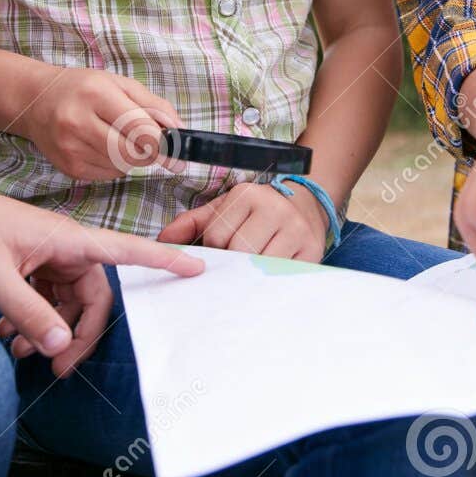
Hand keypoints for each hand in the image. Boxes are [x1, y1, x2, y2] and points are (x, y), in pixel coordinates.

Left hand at [0, 176, 204, 375]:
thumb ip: (30, 313)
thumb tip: (62, 348)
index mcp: (67, 239)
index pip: (127, 250)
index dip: (164, 259)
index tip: (197, 267)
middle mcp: (65, 247)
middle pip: (94, 297)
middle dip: (78, 334)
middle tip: (54, 369)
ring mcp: (48, 256)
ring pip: (69, 303)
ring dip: (50, 331)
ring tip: (17, 350)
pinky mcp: (31, 265)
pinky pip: (47, 299)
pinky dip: (34, 321)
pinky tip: (8, 334)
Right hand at [17, 66, 181, 180]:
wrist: (36, 101)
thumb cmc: (84, 88)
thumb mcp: (121, 84)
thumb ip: (156, 106)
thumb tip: (181, 133)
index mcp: (96, 95)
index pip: (139, 129)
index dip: (164, 143)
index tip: (177, 150)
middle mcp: (78, 122)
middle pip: (132, 153)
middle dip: (150, 151)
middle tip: (151, 142)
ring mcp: (71, 149)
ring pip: (123, 166)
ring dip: (131, 157)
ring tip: (116, 135)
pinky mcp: (69, 168)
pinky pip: (109, 175)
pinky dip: (115, 164)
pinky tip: (102, 145)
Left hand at [157, 182, 328, 261]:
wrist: (306, 204)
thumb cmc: (258, 212)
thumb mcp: (225, 210)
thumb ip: (192, 223)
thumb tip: (162, 240)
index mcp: (247, 194)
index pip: (216, 236)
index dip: (214, 251)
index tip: (223, 252)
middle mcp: (274, 207)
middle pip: (239, 251)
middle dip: (232, 264)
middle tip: (235, 266)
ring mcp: (296, 229)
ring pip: (261, 266)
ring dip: (251, 275)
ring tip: (250, 272)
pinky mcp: (312, 250)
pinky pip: (284, 275)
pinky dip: (271, 282)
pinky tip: (267, 278)